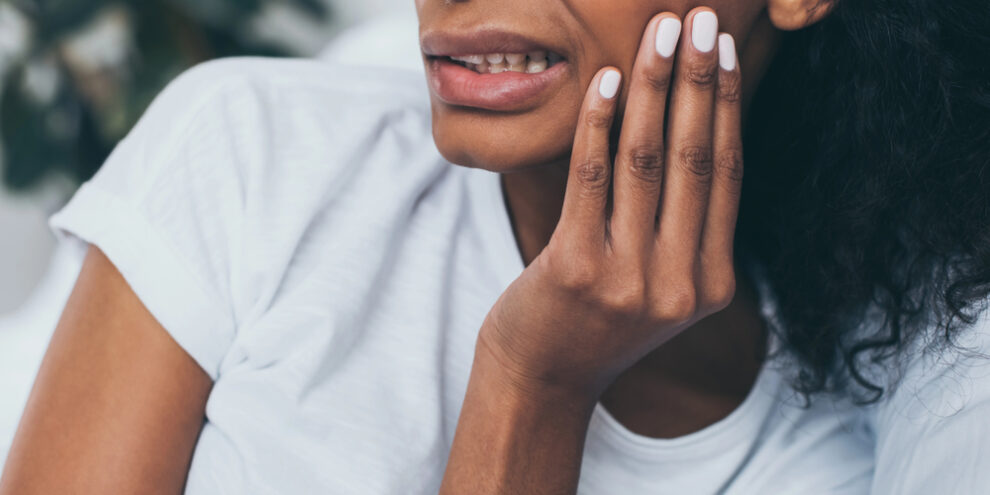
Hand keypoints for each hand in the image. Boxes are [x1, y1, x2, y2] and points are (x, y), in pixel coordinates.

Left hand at [478, 8, 743, 400]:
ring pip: (648, 160)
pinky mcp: (577, 268)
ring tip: (659, 33)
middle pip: (695, 158)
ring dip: (654, 87)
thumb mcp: (658, 283)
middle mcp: (681, 283)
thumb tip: (697, 129)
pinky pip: (592, 177)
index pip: (726, 174)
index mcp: (712, 283)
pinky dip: (599, 122)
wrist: (543, 377)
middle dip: (700, 79)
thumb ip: (685, 228)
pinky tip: (605, 80)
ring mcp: (631, 280)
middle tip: (701, 19)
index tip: (726, 49)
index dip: (727, 104)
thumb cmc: (596, 318)